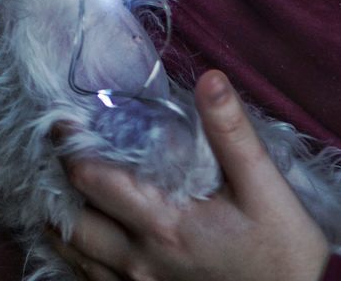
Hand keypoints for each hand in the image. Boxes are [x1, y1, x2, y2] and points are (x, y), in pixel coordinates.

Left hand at [50, 70, 329, 280]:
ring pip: (77, 255)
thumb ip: (232, 133)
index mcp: (164, 225)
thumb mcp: (265, 188)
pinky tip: (81, 238)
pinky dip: (77, 256)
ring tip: (59, 189)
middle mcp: (140, 261)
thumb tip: (210, 79)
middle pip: (73, 220)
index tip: (60, 120)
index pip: (94, 179)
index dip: (70, 146)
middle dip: (60, 183)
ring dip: (62, 221)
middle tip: (57, 150)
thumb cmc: (283, 253)